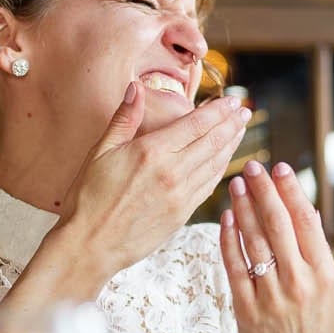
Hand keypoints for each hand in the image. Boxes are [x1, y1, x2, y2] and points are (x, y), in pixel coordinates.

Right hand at [57, 83, 250, 279]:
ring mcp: (180, 196)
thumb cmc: (88, 197)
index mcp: (152, 152)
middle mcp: (172, 172)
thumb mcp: (100, 151)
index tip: (232, 101)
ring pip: (216, 164)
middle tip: (245, 111)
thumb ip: (123, 119)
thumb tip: (136, 88)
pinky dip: (221, 170)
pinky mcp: (182, 215)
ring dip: (231, 145)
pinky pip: (209, 187)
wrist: (90, 245)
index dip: (218, 111)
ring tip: (240, 130)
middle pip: (213, 142)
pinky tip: (225, 161)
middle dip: (232, 124)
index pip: (196, 124)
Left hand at [221, 160, 333, 332]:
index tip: (280, 168)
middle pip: (278, 226)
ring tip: (237, 184)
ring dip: (243, 209)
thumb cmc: (318, 329)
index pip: (306, 222)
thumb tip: (307, 211)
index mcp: (324, 276)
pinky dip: (228, 240)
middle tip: (253, 166)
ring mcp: (271, 298)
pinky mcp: (246, 311)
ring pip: (254, 242)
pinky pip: (234, 268)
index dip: (292, 191)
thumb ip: (319, 253)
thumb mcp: (333, 292)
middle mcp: (299, 284)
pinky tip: (225, 218)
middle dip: (264, 191)